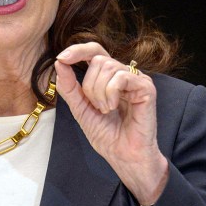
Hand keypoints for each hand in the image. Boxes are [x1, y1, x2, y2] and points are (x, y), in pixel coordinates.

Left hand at [54, 42, 168, 205]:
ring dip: (99, 93)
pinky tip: (114, 107)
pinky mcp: (146, 87)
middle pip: (98, 59)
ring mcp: (136, 79)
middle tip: (96, 107)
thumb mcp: (80, 108)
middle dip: (88, 85)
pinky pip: (121, 77)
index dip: (77, 50)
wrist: (123, 155)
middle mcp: (123, 74)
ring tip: (107, 110)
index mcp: (107, 77)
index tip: (61, 58)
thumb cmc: (106, 134)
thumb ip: (69, 87)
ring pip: (107, 66)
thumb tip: (59, 62)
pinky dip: (111, 94)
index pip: (93, 51)